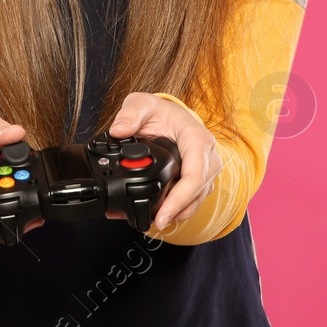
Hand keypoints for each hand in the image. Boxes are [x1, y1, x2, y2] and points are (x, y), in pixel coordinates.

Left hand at [107, 93, 220, 229]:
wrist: (171, 116)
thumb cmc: (160, 111)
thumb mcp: (142, 104)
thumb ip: (130, 114)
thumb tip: (118, 131)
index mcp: (197, 138)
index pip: (195, 174)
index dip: (179, 199)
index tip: (162, 215)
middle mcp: (208, 157)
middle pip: (197, 193)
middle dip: (175, 212)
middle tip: (152, 223)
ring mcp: (206, 171)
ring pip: (195, 201)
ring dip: (175, 214)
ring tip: (149, 220)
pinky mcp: (200, 181)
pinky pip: (191, 200)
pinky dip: (175, 210)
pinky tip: (156, 214)